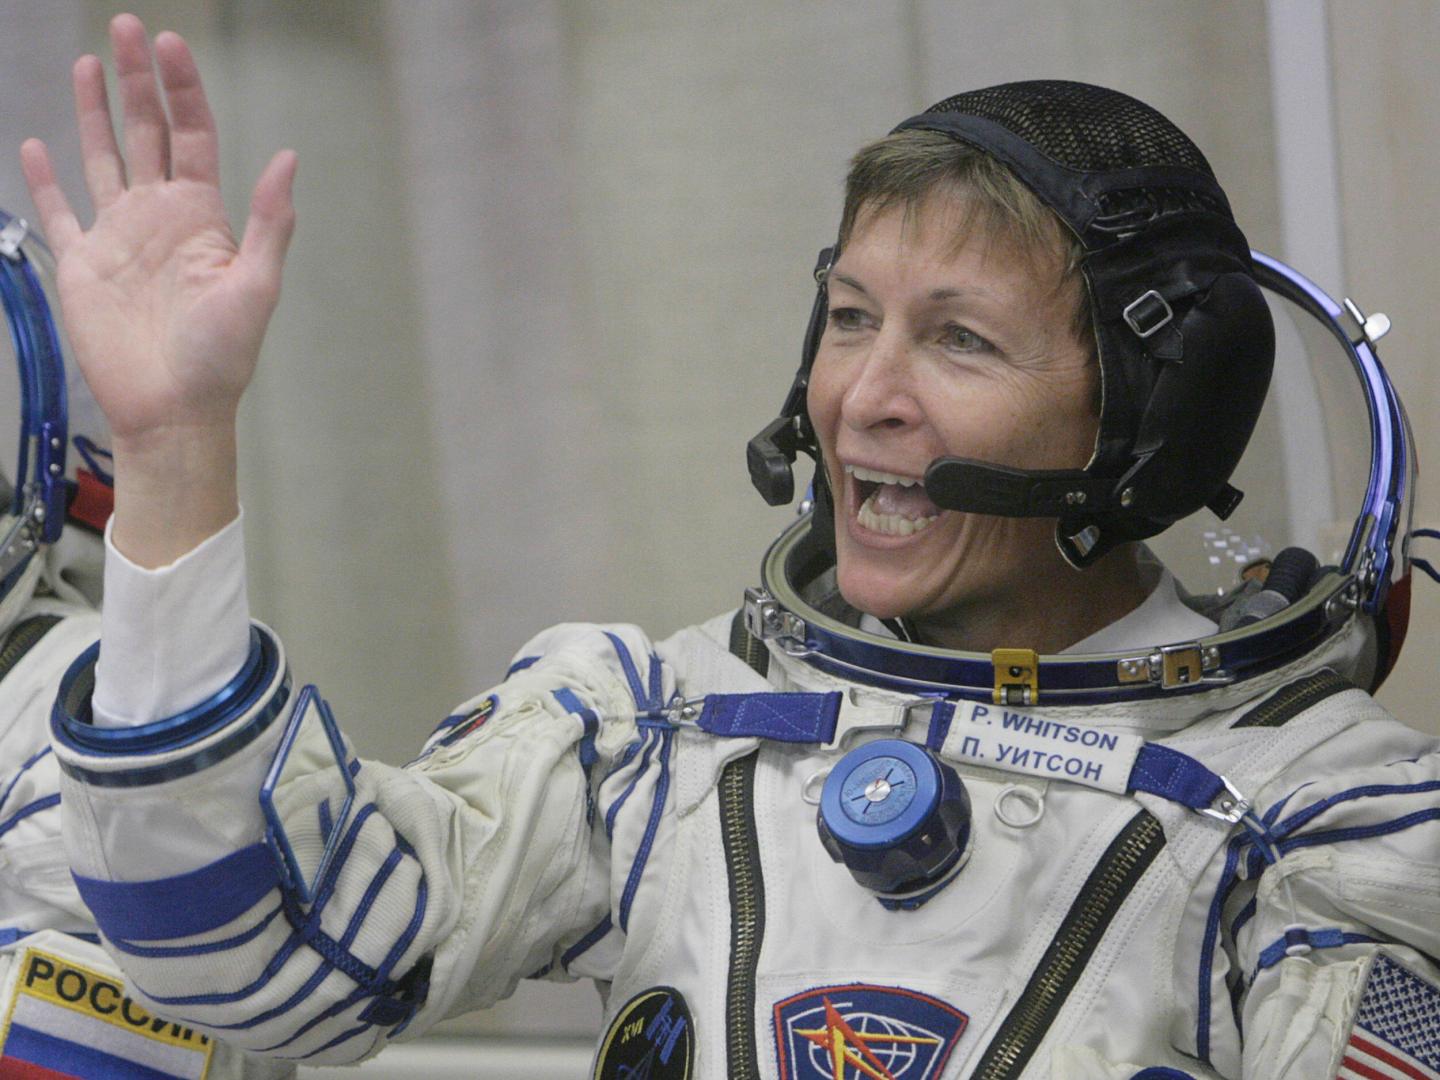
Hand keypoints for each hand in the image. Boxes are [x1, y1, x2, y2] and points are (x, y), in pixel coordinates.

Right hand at [19, 14, 295, 564]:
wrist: (173, 410)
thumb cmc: (222, 356)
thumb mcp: (256, 287)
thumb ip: (269, 223)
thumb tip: (287, 157)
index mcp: (202, 217)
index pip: (191, 136)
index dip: (181, 89)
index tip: (169, 43)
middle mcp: (159, 217)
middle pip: (146, 132)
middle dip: (138, 80)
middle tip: (126, 25)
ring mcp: (118, 237)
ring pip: (103, 158)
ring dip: (95, 111)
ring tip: (88, 62)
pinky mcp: (80, 265)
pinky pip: (58, 211)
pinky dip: (45, 178)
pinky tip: (36, 144)